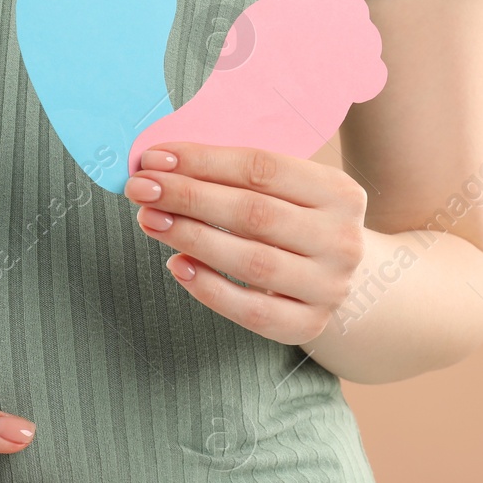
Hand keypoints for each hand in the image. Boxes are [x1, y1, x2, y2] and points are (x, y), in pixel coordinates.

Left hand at [124, 142, 367, 344]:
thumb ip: (236, 177)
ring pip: (251, 261)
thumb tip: (163, 166)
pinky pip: (251, 310)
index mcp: (339, 192)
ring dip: (191, 237)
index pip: (263, 168)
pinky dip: (209, 288)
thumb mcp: (285, 193)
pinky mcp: (308, 324)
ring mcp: (329, 286)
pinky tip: (177, 265)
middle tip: (141, 189)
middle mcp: (341, 240)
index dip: (203, 161)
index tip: (155, 158)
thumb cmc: (293, 225)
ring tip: (150, 220)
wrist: (334, 279)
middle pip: (254, 213)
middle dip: (188, 197)